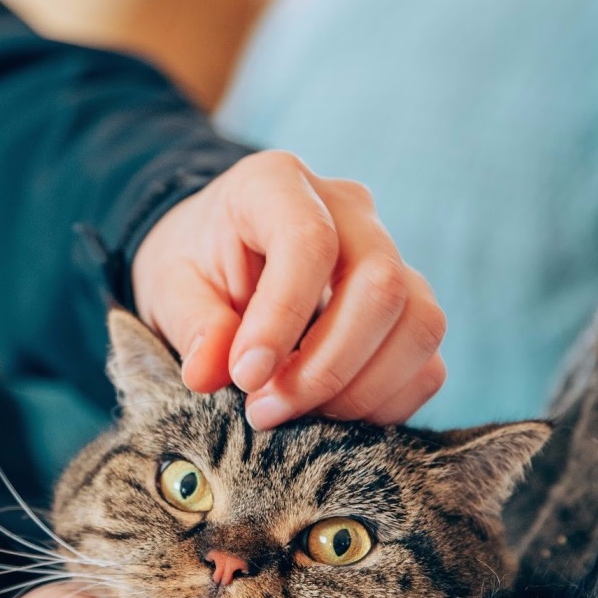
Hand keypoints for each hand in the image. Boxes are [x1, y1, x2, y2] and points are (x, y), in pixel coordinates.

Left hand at [132, 151, 446, 429]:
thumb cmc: (195, 264)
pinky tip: (329, 414)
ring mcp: (389, 254)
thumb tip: (209, 374)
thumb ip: (191, 325)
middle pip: (381, 284)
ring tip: (294, 413)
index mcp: (276, 184)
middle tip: (265, 410)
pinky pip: (428, 361)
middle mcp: (348, 210)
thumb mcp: (170, 287)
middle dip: (326, 366)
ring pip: (419, 323)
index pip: (309, 240)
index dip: (282, 317)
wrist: (220, 256)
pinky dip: (385, 401)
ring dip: (359, 389)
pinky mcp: (408, 305)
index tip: (246, 377)